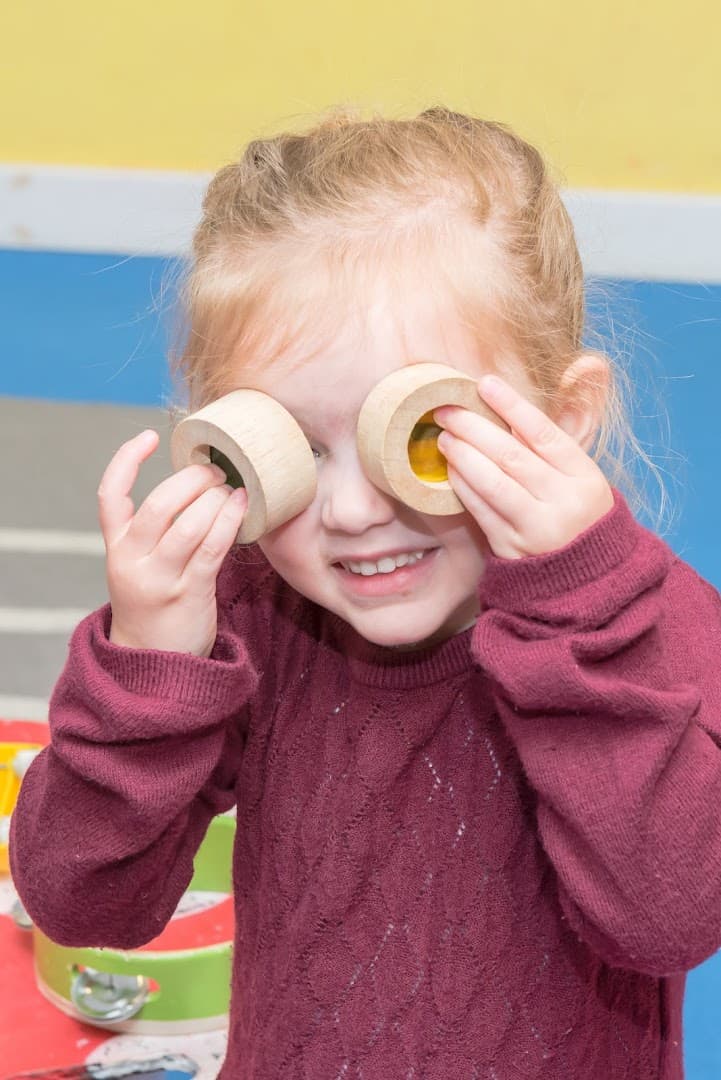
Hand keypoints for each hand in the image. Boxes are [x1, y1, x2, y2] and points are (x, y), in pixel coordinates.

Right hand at [97, 429, 246, 655]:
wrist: (152, 664)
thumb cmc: (155, 604)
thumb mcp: (140, 566)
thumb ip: (156, 532)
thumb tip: (200, 486)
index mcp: (117, 548)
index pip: (110, 495)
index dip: (126, 460)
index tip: (149, 437)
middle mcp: (132, 560)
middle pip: (158, 504)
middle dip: (192, 480)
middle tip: (215, 469)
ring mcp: (159, 578)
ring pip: (188, 524)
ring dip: (216, 499)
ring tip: (233, 488)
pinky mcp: (188, 593)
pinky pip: (212, 547)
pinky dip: (229, 520)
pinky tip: (242, 505)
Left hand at [434, 374, 613, 559]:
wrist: (587, 576)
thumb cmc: (577, 513)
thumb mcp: (582, 478)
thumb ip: (558, 438)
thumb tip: (575, 368)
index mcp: (585, 478)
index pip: (544, 433)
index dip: (512, 406)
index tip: (485, 383)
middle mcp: (564, 503)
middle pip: (512, 456)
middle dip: (475, 428)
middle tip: (447, 410)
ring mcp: (537, 529)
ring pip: (494, 484)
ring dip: (463, 456)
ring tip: (443, 437)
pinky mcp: (512, 549)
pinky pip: (482, 512)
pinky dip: (463, 488)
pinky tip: (450, 470)